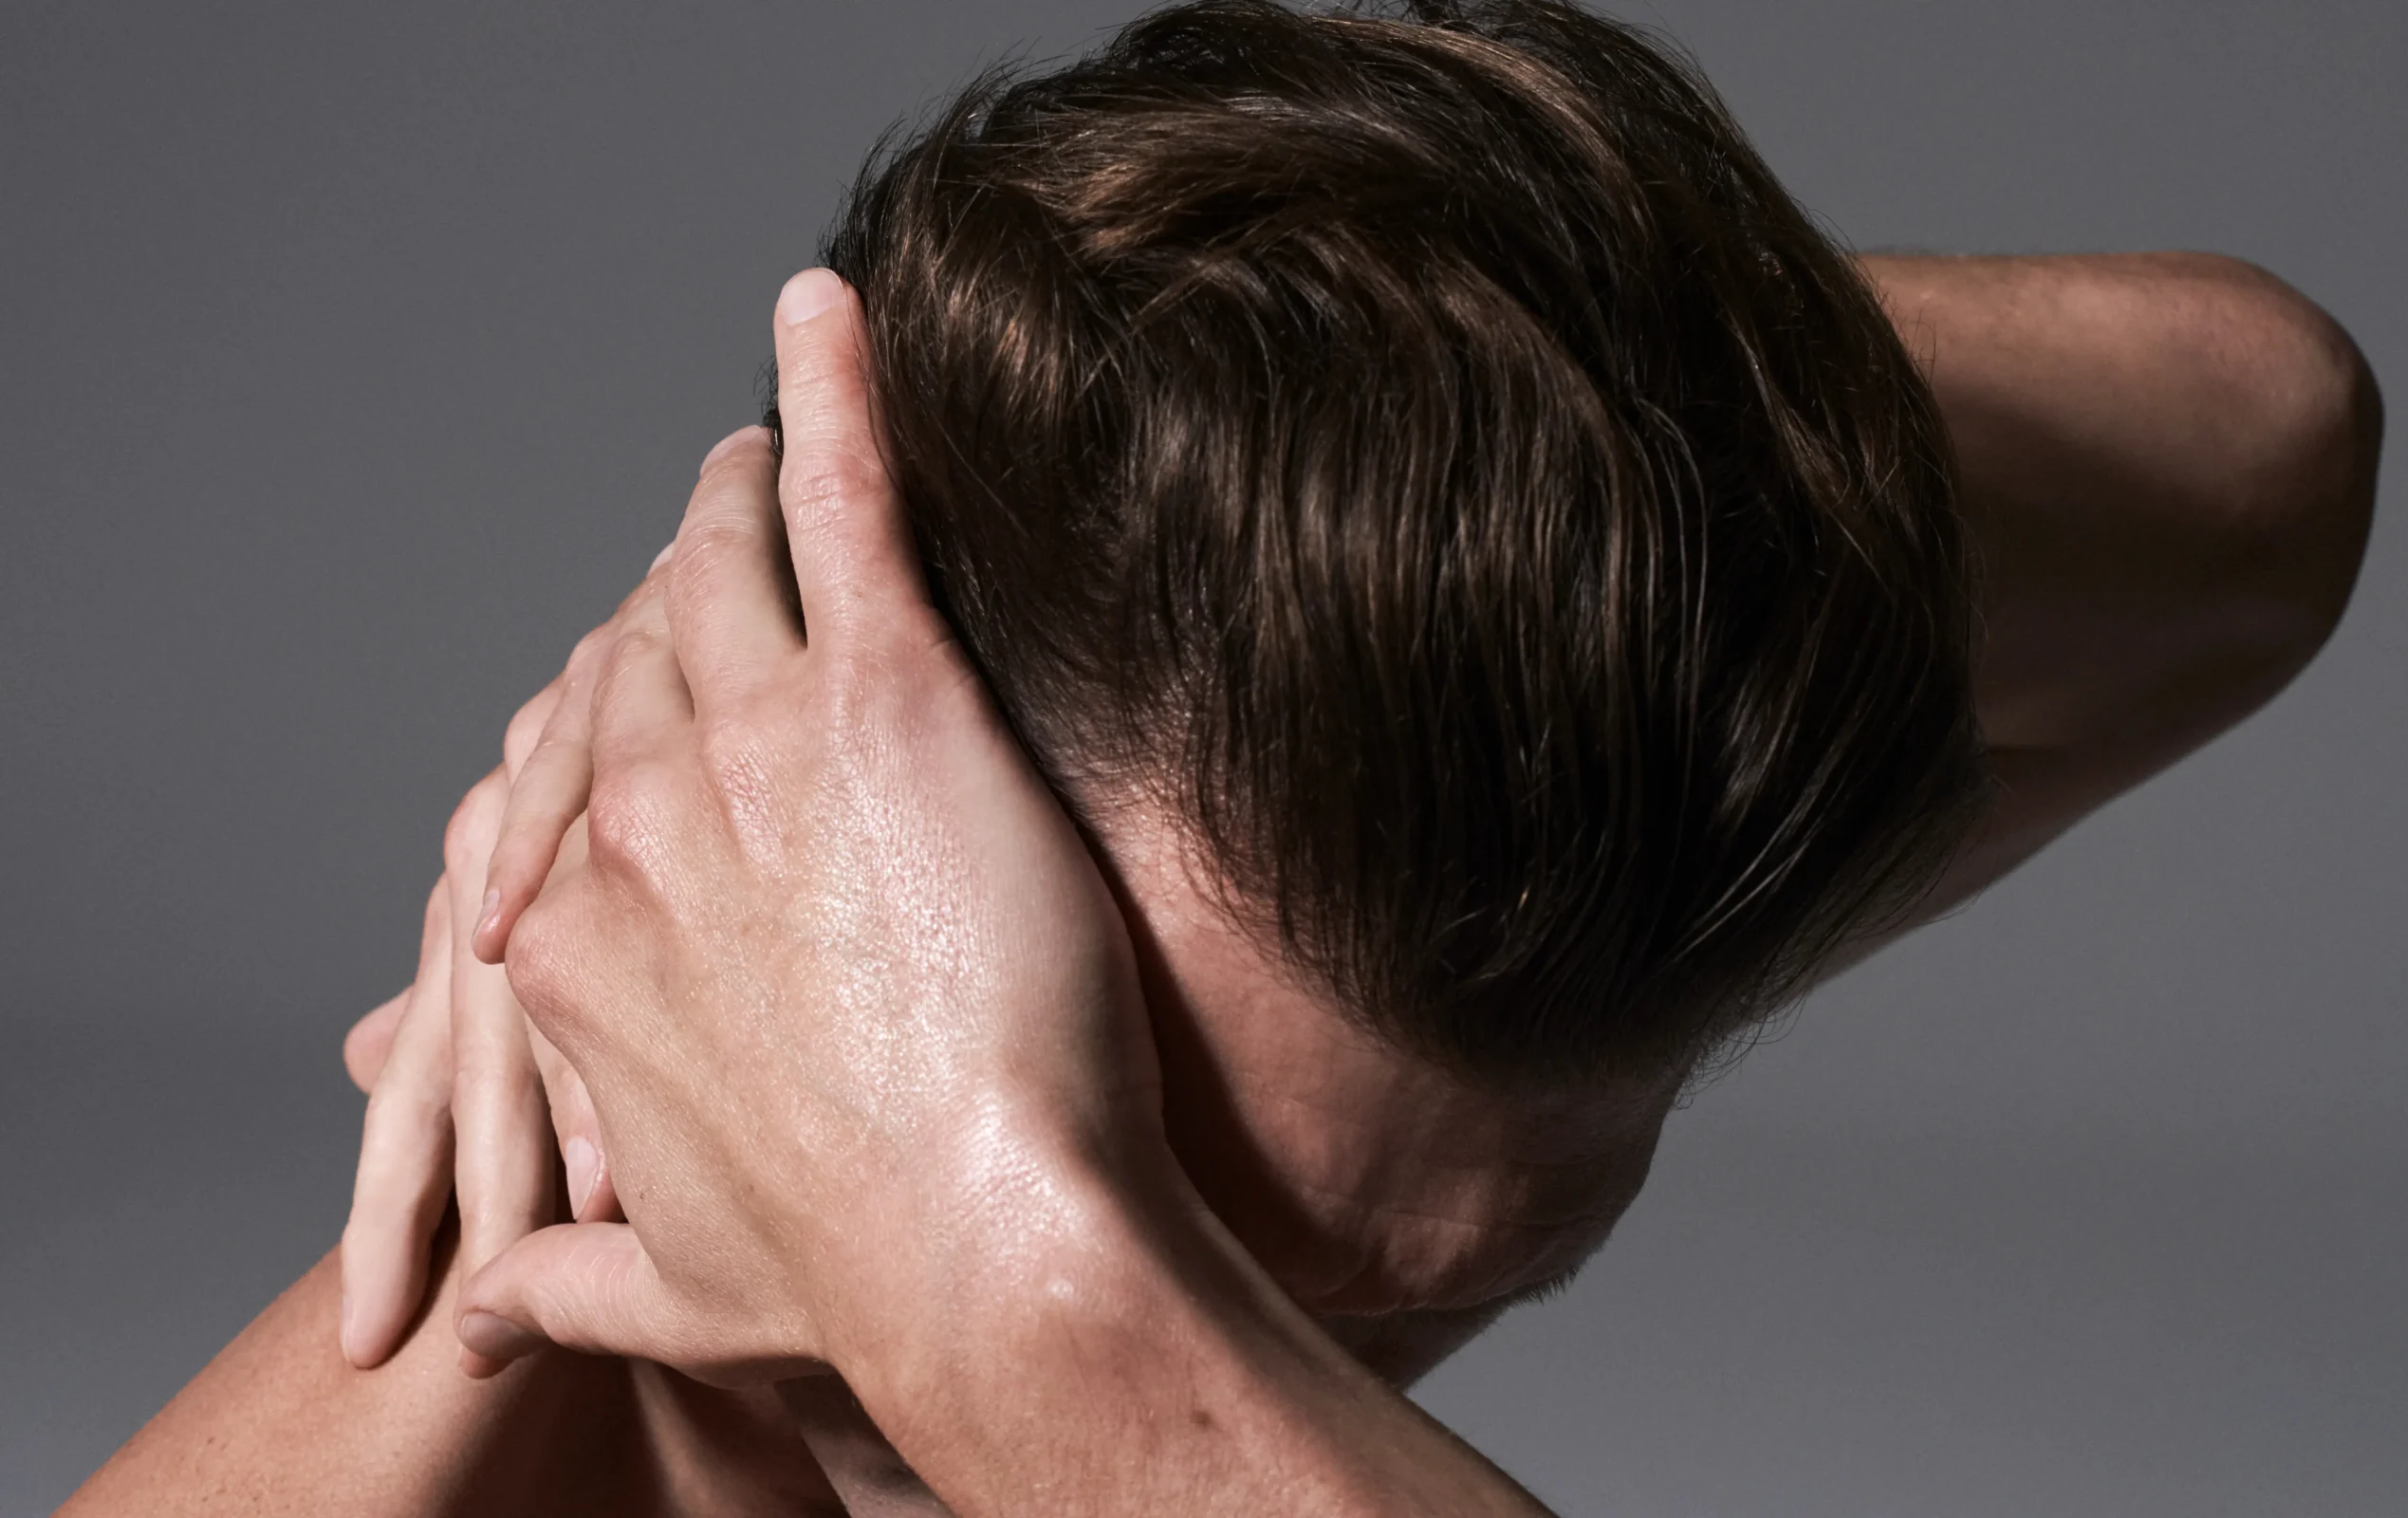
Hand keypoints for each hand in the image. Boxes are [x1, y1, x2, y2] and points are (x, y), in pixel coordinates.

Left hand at [335, 692, 623, 1370]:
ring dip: (551, 1097)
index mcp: (473, 928)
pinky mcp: (601, 712)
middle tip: (433, 1320)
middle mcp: (482, 872)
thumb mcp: (574, 885)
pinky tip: (632, 1003)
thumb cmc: (669, 758)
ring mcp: (534, 799)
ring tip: (577, 1213)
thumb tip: (353, 1060)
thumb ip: (486, 983)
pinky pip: (581, 832)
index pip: (423, 1089)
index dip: (395, 1205)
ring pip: (526, 971)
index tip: (386, 1325)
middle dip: (448, 1194)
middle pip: (454, 1057)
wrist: (715, 582)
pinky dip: (593, 932)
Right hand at [453, 267, 1170, 1396]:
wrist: (978, 1243)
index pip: (579, 789)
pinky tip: (828, 311)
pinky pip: (843, 503)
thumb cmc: (848, 1277)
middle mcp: (634, 818)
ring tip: (756, 437)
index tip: (663, 707)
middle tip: (714, 523)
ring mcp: (751, 744)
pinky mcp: (882, 697)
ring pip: (716, 566)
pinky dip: (832, 395)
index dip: (624, 734)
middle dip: (670, 593)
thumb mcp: (672, 1293)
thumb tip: (504, 1316)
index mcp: (577, 939)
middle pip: (636, 660)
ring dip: (734, 485)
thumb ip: (575, 1284)